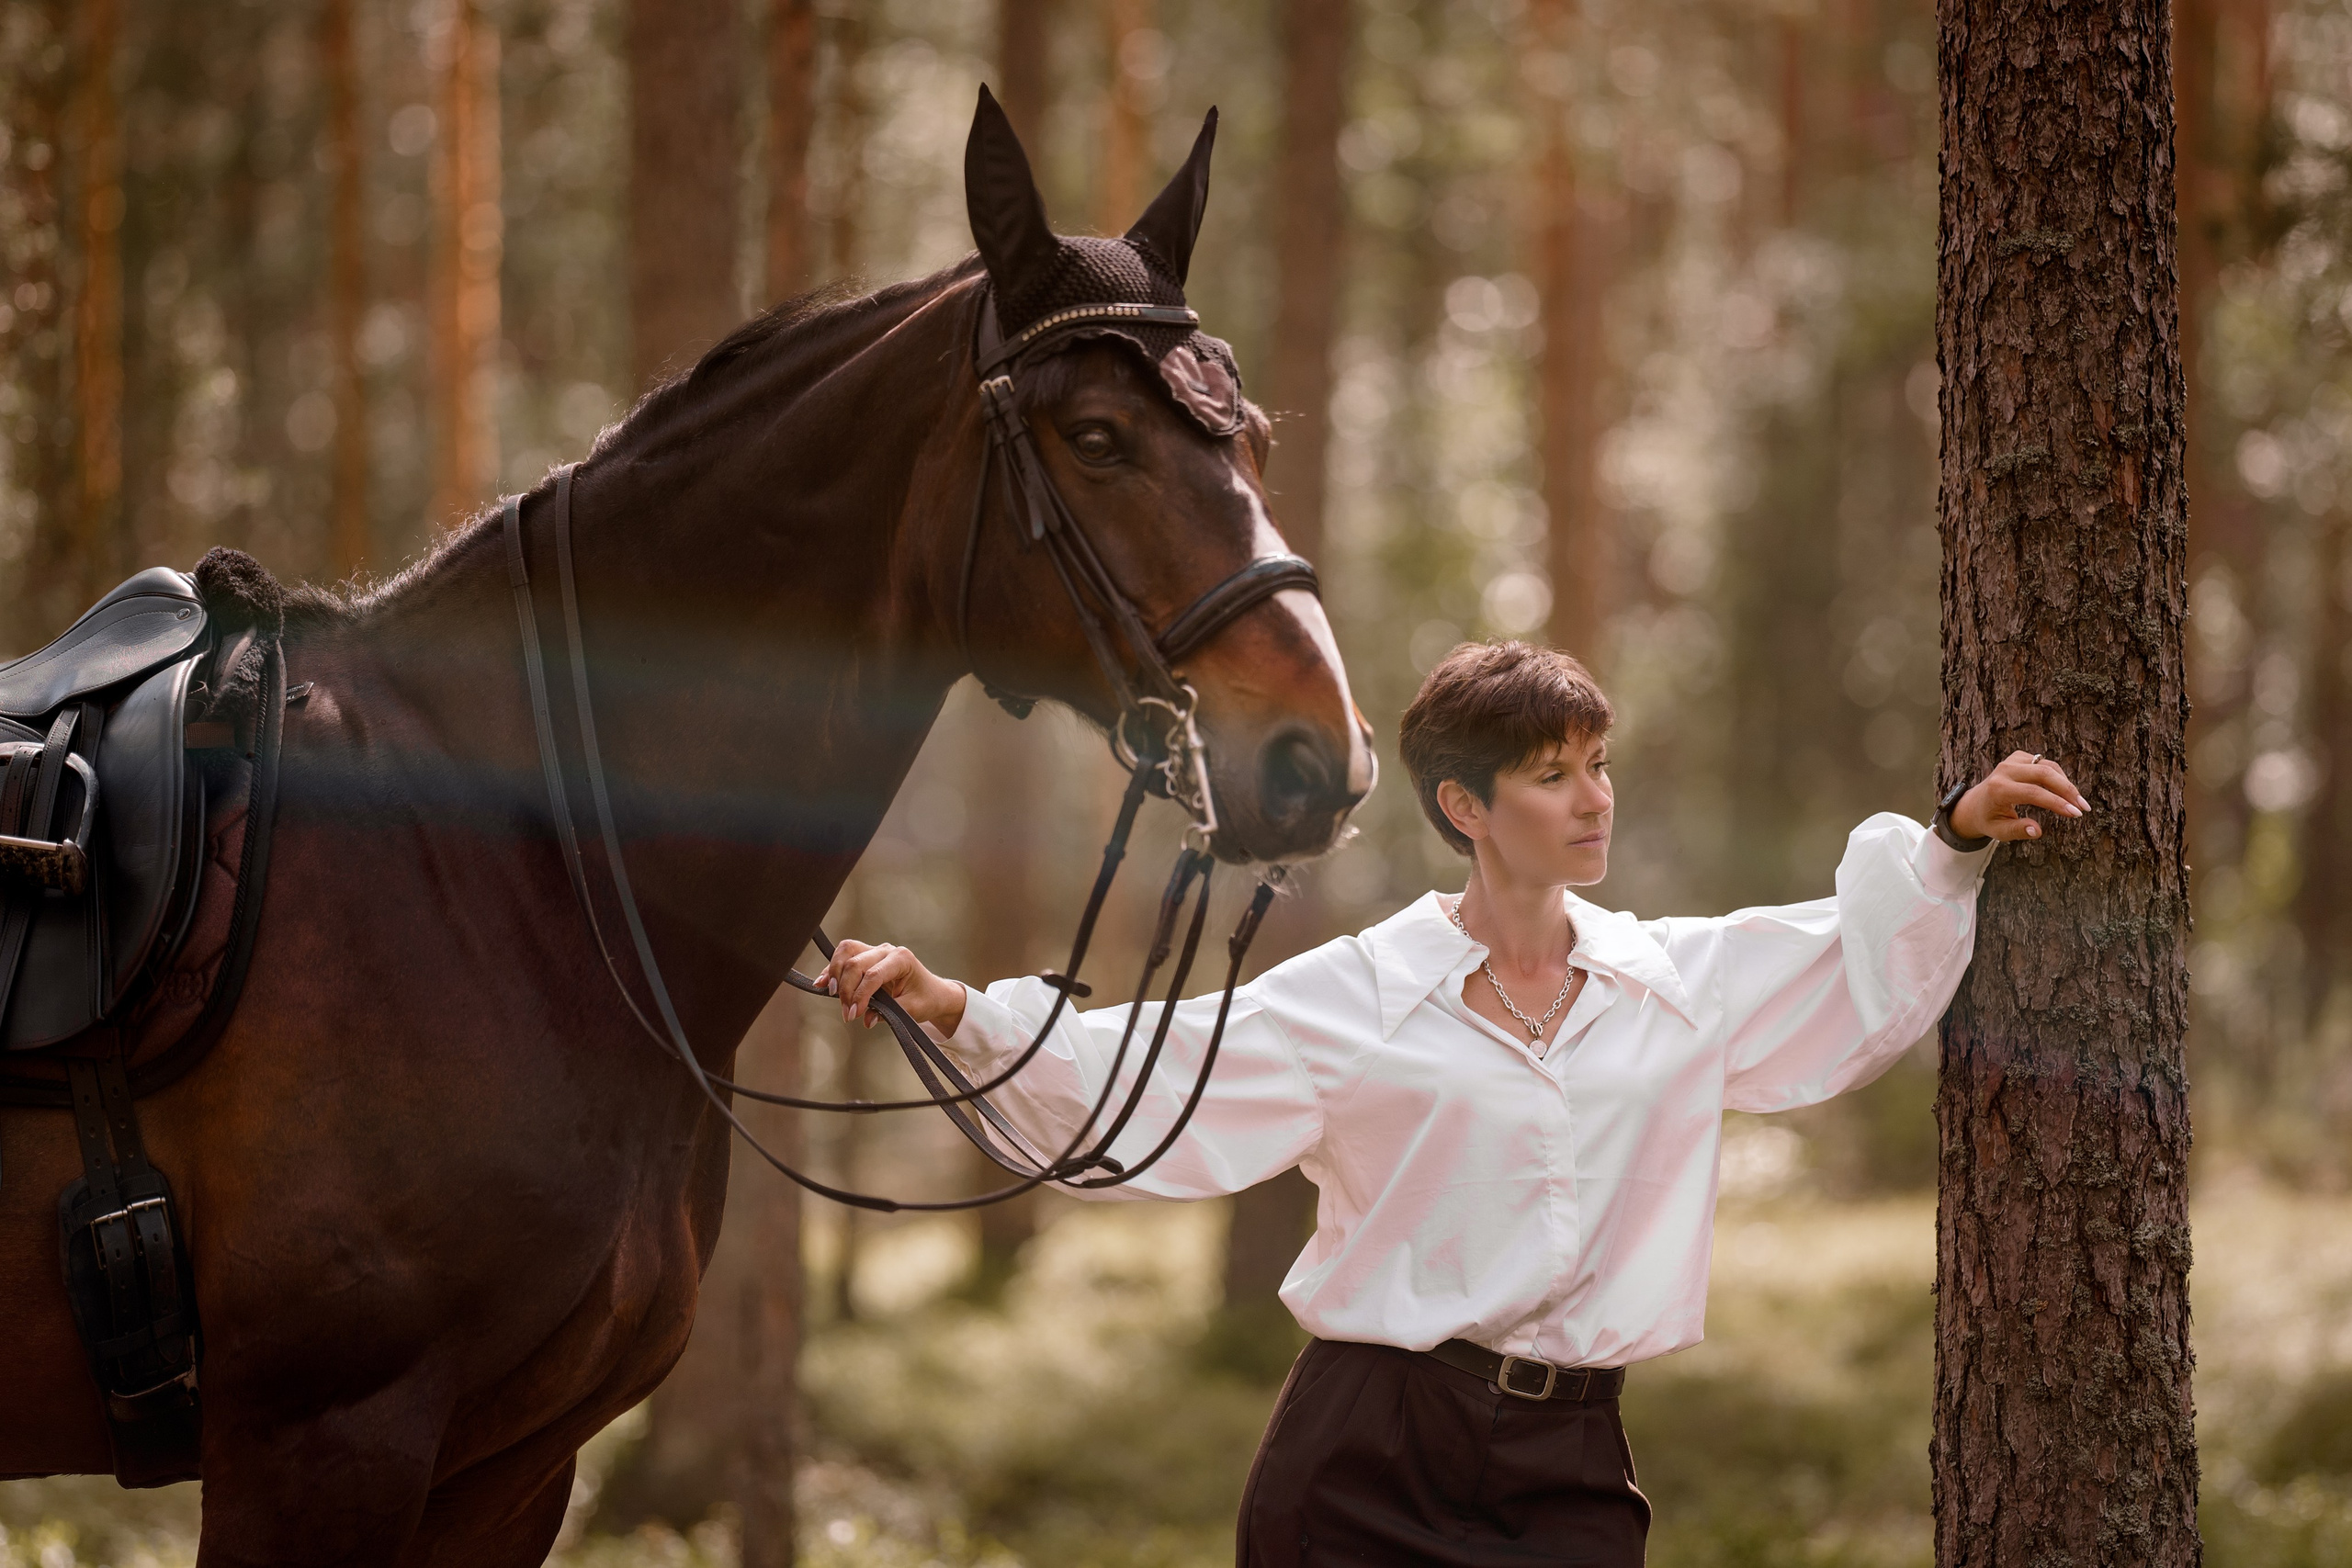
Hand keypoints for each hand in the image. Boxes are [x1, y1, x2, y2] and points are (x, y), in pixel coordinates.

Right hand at [818, 939, 967, 1033]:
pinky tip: (822, 983)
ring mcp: (875, 951)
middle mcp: (887, 950)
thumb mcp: (913, 1010)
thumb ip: (890, 1014)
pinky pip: (844, 957)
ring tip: (830, 993)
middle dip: (845, 989)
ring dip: (835, 972)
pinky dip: (832, 969)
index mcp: (902, 959)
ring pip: (846, 951)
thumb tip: (867, 1019)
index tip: (853, 1015)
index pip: (873, 975)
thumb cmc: (926, 999)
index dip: (860, 995)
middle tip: (847, 1014)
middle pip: (855, 962)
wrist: (934, 992)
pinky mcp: (866, 957)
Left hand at [1952, 751, 2089, 841]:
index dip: (2057, 803)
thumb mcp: (1999, 831)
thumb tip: (2037, 831)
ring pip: (2048, 767)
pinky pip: (2045, 764)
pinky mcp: (2019, 757)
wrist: (1975, 804)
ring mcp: (2012, 761)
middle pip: (2044, 774)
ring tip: (2079, 803)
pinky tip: (2067, 793)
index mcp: (1998, 789)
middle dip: (2068, 791)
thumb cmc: (1989, 820)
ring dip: (2067, 784)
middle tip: (2084, 808)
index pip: (2033, 792)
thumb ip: (2017, 831)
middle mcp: (2005, 770)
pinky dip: (2059, 777)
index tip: (2076, 813)